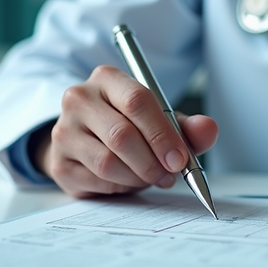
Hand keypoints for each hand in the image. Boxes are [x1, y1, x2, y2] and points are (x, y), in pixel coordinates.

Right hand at [34, 65, 217, 197]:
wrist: (87, 141)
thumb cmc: (128, 127)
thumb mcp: (160, 121)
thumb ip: (187, 127)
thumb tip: (208, 129)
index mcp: (107, 79)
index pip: (136, 101)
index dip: (162, 134)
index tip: (180, 159)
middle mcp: (79, 99)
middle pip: (121, 135)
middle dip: (152, 162)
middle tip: (169, 175)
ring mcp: (64, 130)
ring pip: (108, 162)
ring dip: (137, 177)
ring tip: (149, 177)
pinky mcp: (59, 162)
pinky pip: (97, 181)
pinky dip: (120, 187)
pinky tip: (126, 180)